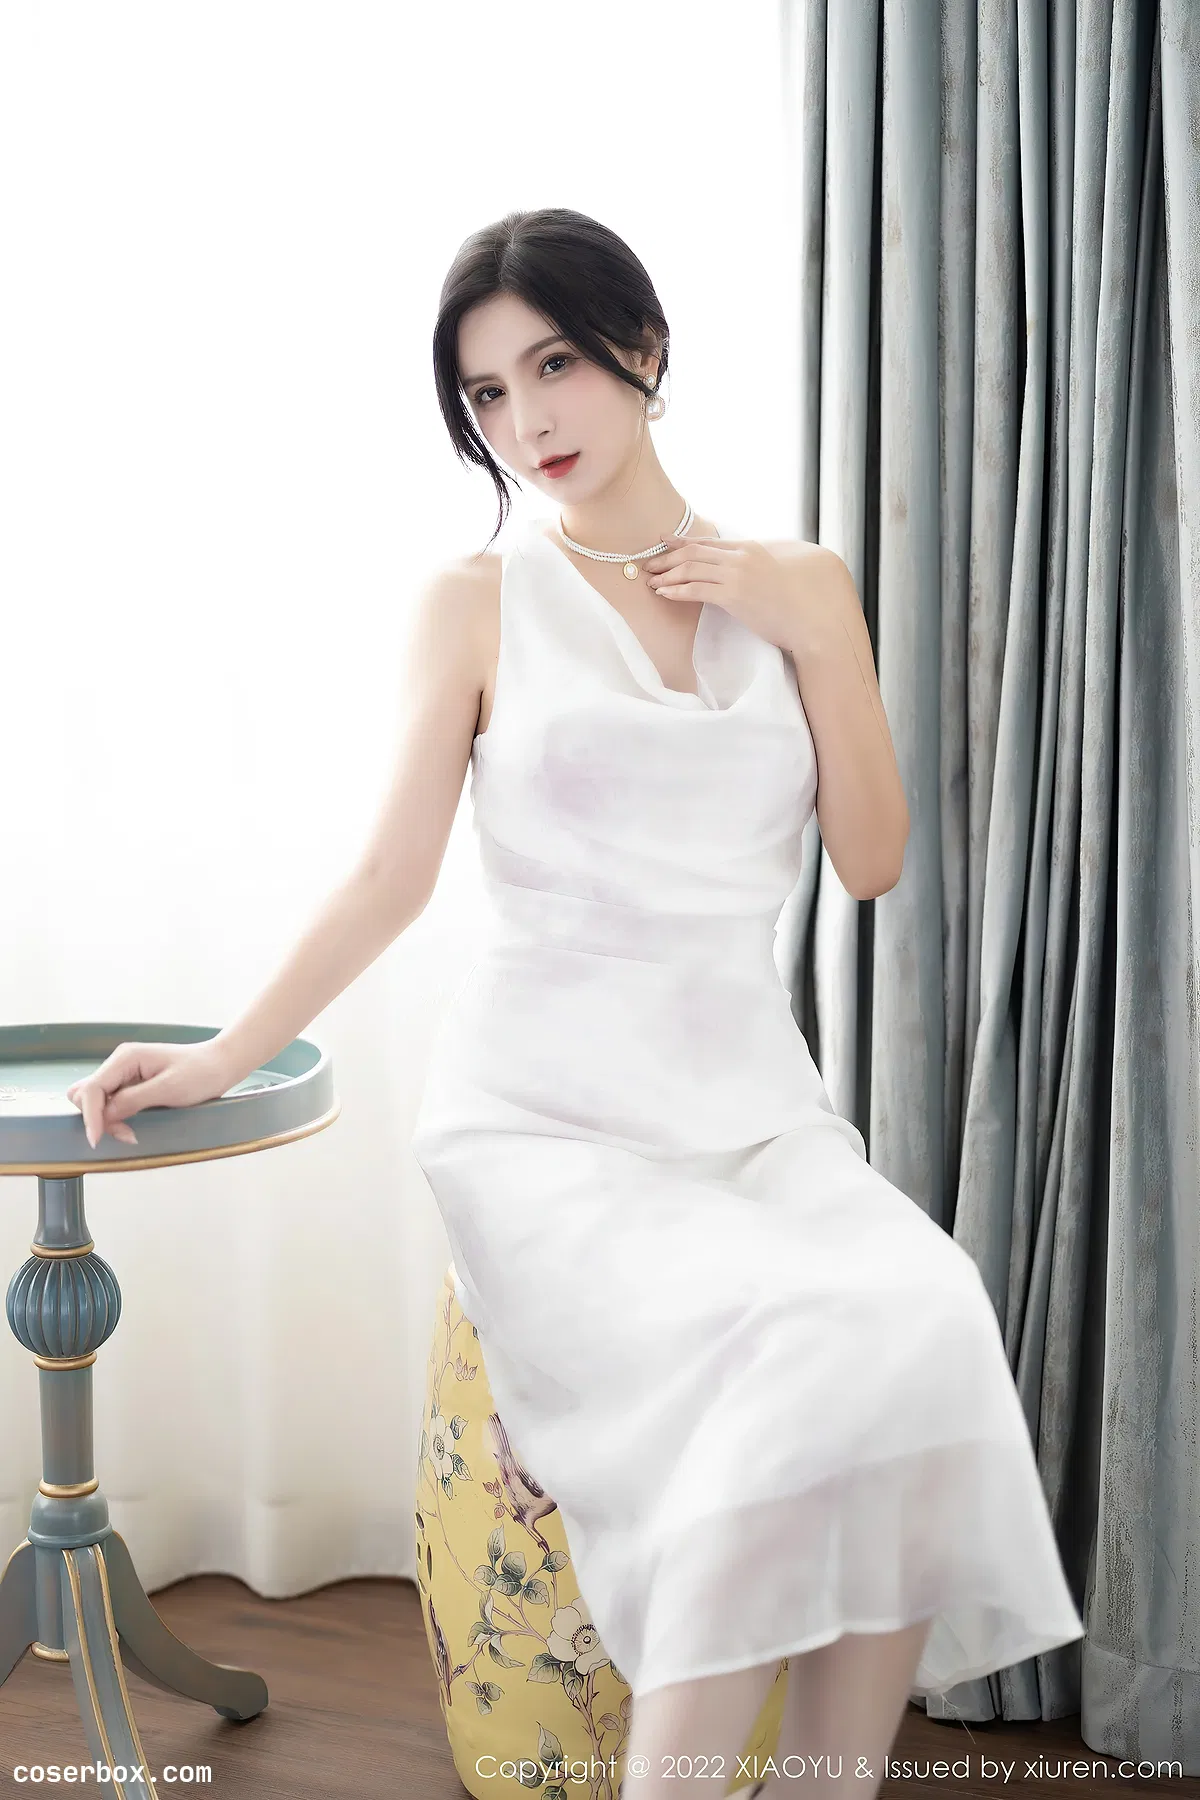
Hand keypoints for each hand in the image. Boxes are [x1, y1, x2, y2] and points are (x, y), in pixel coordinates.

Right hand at [64, 1039, 234, 1148]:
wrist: (221, 1065)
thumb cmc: (201, 1073)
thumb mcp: (169, 1089)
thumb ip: (134, 1100)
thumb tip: (105, 1115)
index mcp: (126, 1057)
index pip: (92, 1089)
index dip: (90, 1116)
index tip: (97, 1140)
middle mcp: (120, 1063)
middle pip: (86, 1094)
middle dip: (97, 1117)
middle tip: (126, 1134)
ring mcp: (125, 1073)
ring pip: (96, 1100)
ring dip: (106, 1120)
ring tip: (130, 1133)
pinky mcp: (131, 1084)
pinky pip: (111, 1103)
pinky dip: (115, 1118)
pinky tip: (132, 1127)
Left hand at [642, 535, 798, 649]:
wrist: (812, 617)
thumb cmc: (797, 600)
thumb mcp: (775, 571)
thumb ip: (756, 564)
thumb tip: (742, 569)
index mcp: (750, 548)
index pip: (708, 542)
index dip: (682, 542)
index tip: (664, 542)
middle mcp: (741, 556)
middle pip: (694, 552)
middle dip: (667, 557)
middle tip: (649, 565)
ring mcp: (737, 574)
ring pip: (691, 568)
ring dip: (666, 574)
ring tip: (651, 582)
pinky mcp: (734, 595)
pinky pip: (696, 589)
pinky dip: (676, 590)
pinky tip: (664, 593)